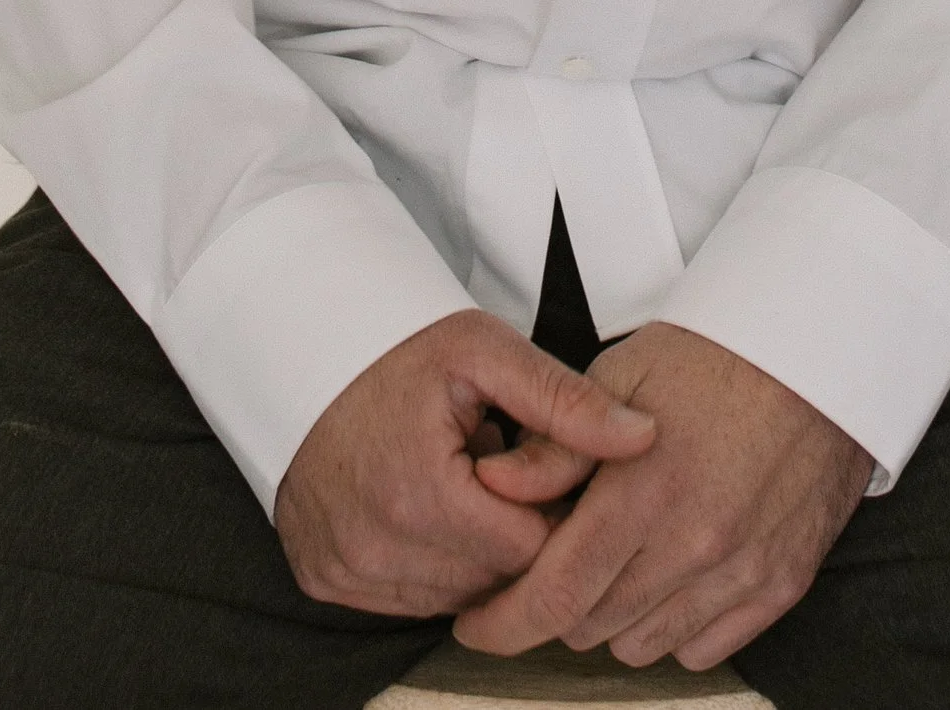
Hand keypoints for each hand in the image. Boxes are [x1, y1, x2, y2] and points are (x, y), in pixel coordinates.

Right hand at [275, 309, 655, 619]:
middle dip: (506, 531)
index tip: (533, 467)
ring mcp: (345, 570)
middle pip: (491, 580)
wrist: (303, 351)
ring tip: (455, 482)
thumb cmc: (398, 349)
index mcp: (421, 497)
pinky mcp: (324, 578)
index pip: (528, 549)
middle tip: (493, 468)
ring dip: (468, 552)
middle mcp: (376, 549)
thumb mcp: (487, 354)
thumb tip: (646, 439)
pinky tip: (420, 506)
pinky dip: (426, 563)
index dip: (544, 509)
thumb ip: (568, 402)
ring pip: (451, 597)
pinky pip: (405, 598)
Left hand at [452, 323, 871, 674]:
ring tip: (616, 561)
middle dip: (557, 606)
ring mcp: (741, 571)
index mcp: (643, 491)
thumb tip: (492, 486)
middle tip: (554, 564)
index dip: (502, 623)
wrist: (818, 352)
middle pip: (591, 627)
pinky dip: (673, 626)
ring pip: (643, 644)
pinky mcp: (781, 583)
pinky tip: (668, 577)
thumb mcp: (618, 375)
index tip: (477, 622)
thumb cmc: (716, 355)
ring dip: (614, 617)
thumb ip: (553, 447)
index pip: (553, 597)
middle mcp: (693, 545)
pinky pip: (704, 648)